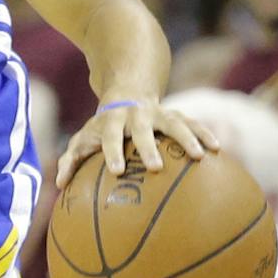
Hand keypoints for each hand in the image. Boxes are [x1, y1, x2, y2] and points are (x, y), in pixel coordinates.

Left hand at [51, 96, 216, 192]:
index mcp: (112, 122)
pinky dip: (205, 133)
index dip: (112, 152)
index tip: (115, 171)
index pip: (110, 137)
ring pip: (175, 123)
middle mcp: (136, 116)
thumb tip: (59, 185)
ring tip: (200, 156)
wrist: (126, 92)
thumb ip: (70, 160)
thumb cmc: (101, 126)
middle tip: (155, 167)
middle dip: (148, 148)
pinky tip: (218, 148)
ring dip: (187, 138)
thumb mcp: (83, 138)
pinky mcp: (175, 115)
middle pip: (143, 131)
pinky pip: (193, 123)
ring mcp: (159, 114)